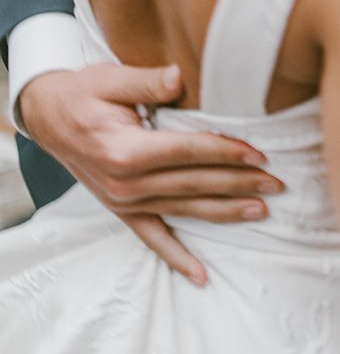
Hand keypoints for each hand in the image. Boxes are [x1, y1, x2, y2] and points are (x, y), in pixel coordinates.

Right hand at [18, 63, 281, 284]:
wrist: (47, 117)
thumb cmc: (83, 94)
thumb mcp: (110, 79)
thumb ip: (147, 80)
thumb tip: (179, 78)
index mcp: (125, 151)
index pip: (188, 153)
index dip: (226, 153)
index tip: (259, 154)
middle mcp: (125, 183)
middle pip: (194, 184)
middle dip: (239, 184)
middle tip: (276, 184)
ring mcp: (124, 202)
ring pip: (185, 210)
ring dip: (225, 212)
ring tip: (261, 211)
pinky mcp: (122, 211)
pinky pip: (153, 239)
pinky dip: (178, 258)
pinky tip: (201, 276)